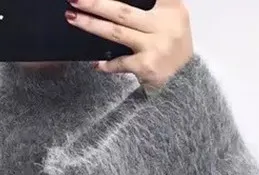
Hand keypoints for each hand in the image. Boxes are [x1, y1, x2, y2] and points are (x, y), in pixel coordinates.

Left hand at [65, 0, 193, 90]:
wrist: (185, 82)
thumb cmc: (173, 48)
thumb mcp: (172, 19)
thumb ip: (154, 5)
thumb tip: (111, 5)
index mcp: (171, 7)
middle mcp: (164, 24)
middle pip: (122, 11)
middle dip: (96, 3)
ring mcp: (154, 45)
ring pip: (116, 32)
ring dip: (91, 24)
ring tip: (73, 16)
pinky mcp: (146, 66)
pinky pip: (119, 62)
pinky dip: (106, 64)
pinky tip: (97, 63)